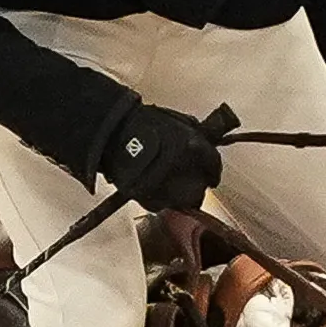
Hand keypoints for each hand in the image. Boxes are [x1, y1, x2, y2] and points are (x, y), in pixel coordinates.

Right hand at [97, 101, 218, 214]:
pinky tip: (152, 187)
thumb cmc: (140, 123)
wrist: (112, 133)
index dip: (212, 171)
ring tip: (167, 184)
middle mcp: (184, 169)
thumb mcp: (176, 123)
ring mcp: (165, 187)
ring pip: (180, 201)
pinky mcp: (147, 199)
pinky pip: (159, 204)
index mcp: (193, 147)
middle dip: (195, 187)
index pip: (213, 166)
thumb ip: (194, 138)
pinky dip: (158, 198)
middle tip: (190, 181)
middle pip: (198, 190)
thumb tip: (203, 146)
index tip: (211, 175)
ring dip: (177, 195)